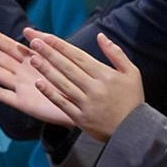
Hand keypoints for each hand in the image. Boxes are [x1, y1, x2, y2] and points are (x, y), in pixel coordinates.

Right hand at [0, 24, 73, 126]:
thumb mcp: (60, 58)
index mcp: (33, 61)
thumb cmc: (74, 81)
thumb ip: (45, 45)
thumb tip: (29, 31)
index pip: (11, 46)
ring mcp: (21, 87)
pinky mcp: (22, 103)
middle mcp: (23, 73)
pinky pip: (1, 94)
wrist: (82, 104)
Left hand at [24, 31, 143, 141]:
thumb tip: (100, 36)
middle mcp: (94, 88)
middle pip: (67, 68)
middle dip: (49, 53)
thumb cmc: (132, 99)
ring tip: (32, 58)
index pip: (79, 57)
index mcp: (105, 75)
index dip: (61, 46)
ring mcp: (86, 104)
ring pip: (62, 84)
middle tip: (34, 42)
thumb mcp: (132, 73)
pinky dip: (50, 93)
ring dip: (46, 70)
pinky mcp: (80, 118)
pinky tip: (38, 83)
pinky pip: (62, 103)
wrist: (133, 130)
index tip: (47, 37)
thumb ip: (116, 53)